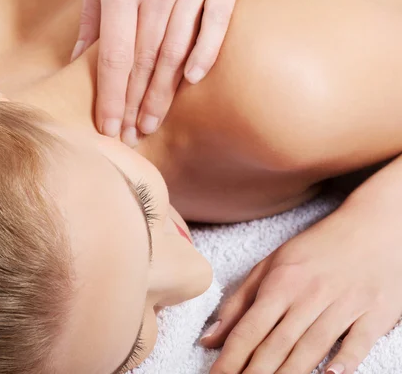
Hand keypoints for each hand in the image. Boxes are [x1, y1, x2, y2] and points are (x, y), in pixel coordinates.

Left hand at [72, 0, 240, 145]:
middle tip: (130, 137)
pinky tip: (192, 81)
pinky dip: (206, 52)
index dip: (110, 97)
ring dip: (163, 92)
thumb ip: (93, 15)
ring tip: (151, 123)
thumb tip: (79, 61)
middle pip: (143, 61)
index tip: (107, 128)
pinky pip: (217, 22)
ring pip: (176, 51)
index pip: (114, 57)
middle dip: (134, 104)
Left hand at [200, 196, 401, 373]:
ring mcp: (344, 304)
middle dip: (254, 372)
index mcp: (281, 283)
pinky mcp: (375, 312)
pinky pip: (359, 341)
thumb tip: (210, 338)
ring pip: (311, 347)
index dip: (230, 358)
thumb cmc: (316, 248)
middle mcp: (310, 295)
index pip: (249, 329)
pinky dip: (345, 361)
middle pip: (277, 344)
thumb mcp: (272, 265)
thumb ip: (239, 302)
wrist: (374, 226)